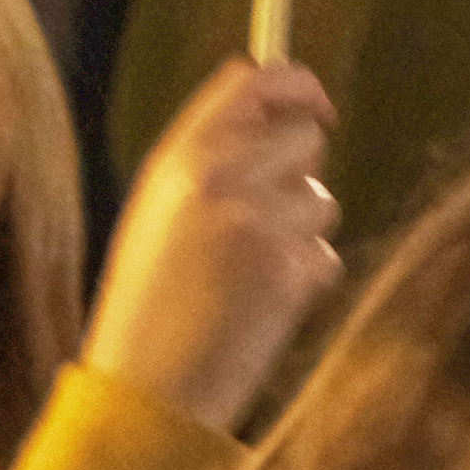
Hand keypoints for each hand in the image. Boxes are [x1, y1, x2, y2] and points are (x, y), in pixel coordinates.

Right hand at [85, 55, 339, 431]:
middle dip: (301, 176)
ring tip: (248, 276)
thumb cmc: (149, 307)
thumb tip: (282, 120)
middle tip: (265, 225)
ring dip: (301, 235)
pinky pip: (325, 256)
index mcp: (177, 157)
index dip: (297, 85)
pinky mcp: (288, 268)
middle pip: (305, 138)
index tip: (317, 105)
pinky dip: (304, 282)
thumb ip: (209, 160)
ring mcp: (257, 221)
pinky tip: (259, 309)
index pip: (254, 80)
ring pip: (321, 201)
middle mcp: (217, 176)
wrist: (144, 389)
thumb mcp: (158, 215)